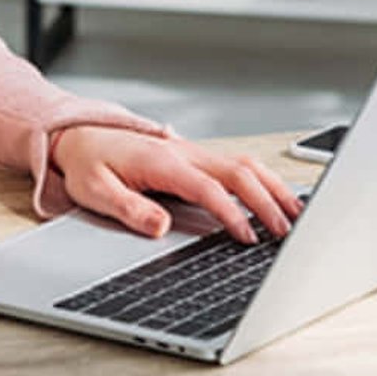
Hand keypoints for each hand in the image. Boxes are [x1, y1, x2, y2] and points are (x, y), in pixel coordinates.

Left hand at [51, 126, 304, 243]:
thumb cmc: (87, 164)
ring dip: (273, 187)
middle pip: (239, 172)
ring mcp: (192, 151)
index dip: (232, 215)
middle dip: (267, 202)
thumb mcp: (95, 190)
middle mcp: (183, 152)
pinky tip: (278, 198)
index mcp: (162, 162)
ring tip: (297, 216)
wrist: (79, 136)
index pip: (208, 189)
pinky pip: (237, 165)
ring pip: (244, 165)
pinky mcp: (196, 156)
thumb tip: (160, 225)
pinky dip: (263, 180)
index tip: (248, 240)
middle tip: (287, 234)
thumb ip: (127, 208)